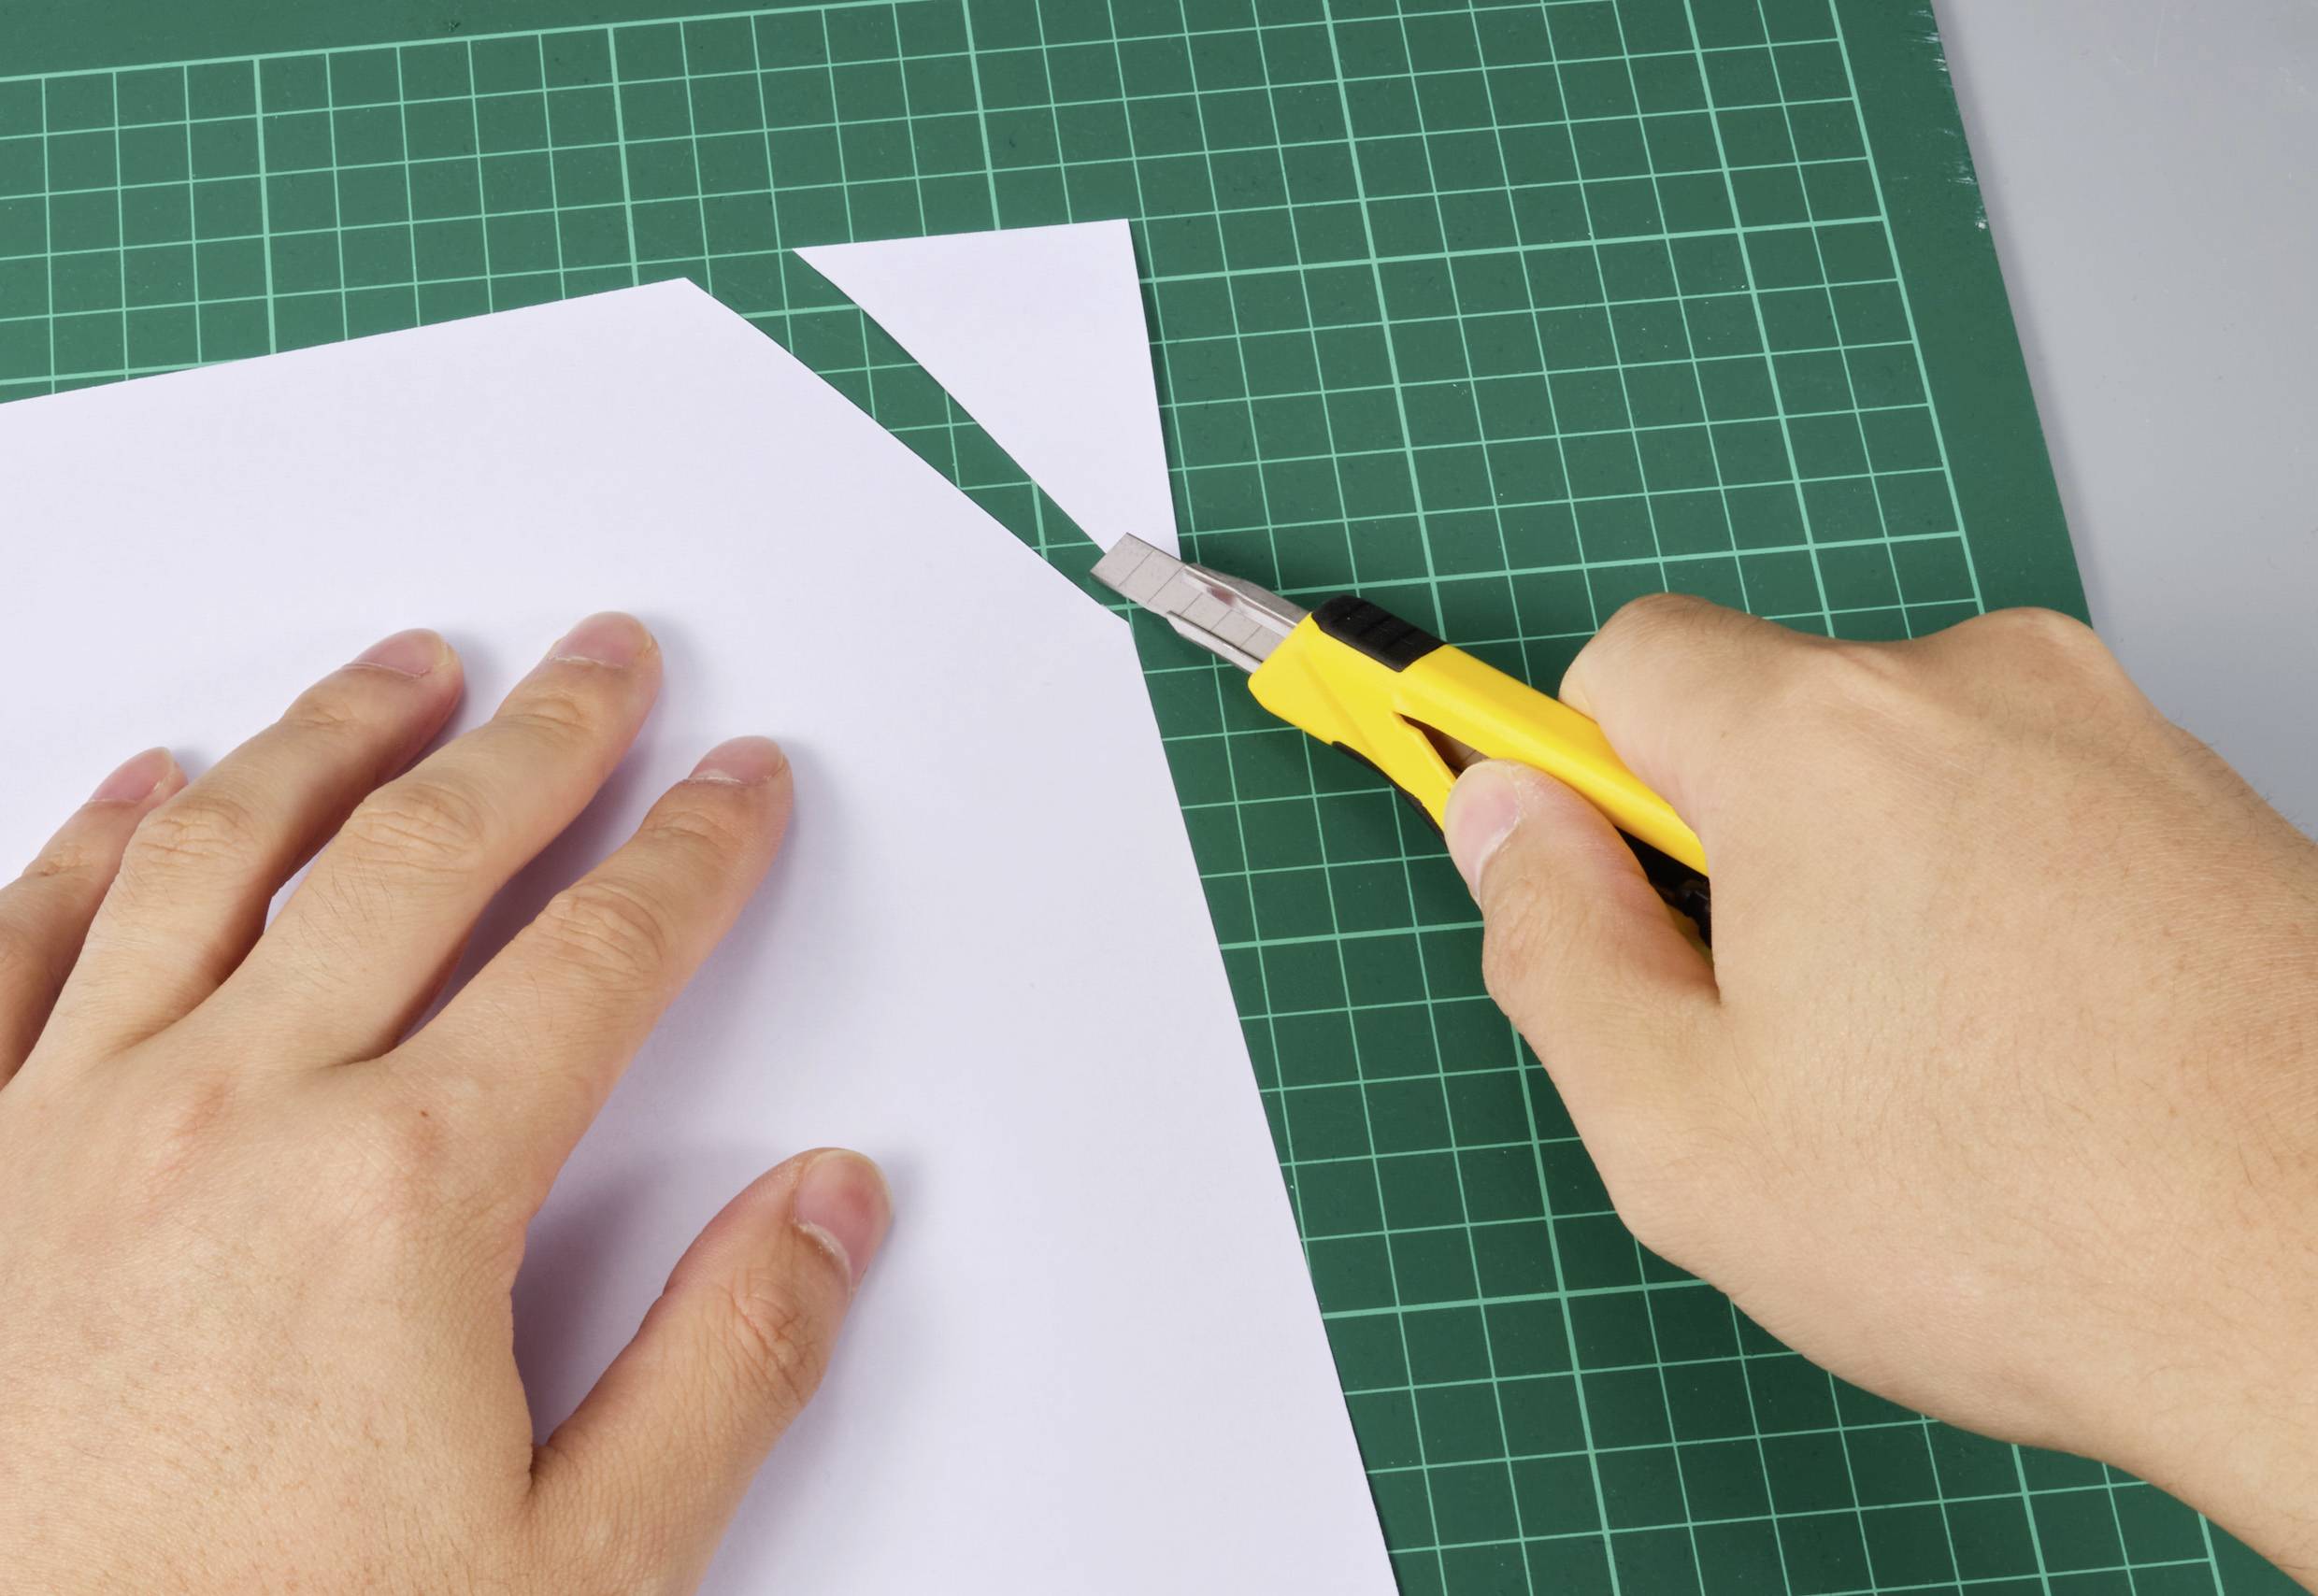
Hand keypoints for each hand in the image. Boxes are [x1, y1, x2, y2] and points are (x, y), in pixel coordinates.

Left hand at [0, 615, 890, 1593]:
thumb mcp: (575, 1572)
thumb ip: (727, 1368)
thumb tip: (830, 1208)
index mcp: (404, 1195)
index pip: (599, 961)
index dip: (692, 856)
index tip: (738, 786)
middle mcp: (228, 1118)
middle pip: (421, 860)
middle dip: (537, 739)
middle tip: (598, 661)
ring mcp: (62, 1129)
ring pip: (218, 858)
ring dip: (332, 738)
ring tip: (402, 668)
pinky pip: (15, 944)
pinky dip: (86, 843)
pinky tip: (144, 788)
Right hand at [1443, 597, 2317, 1580]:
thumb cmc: (2031, 1227)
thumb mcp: (1683, 1130)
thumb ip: (1550, 946)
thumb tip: (1507, 829)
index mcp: (1821, 741)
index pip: (1628, 662)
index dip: (1572, 772)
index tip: (1566, 861)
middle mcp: (1978, 689)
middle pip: (1767, 723)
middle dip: (1725, 857)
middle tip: (1756, 1034)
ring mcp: (2113, 737)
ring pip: (1902, 777)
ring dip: (1864, 891)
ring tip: (1916, 1075)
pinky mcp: (2207, 802)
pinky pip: (2027, 815)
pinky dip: (1989, 907)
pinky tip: (2024, 1059)